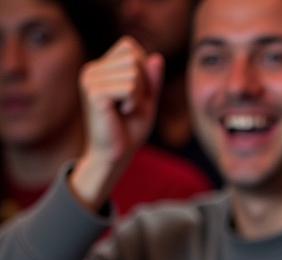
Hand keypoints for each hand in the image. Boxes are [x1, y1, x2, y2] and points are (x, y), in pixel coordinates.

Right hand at [70, 37, 163, 210]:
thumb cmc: (130, 130)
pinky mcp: (94, 92)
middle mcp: (92, 69)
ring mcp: (90, 79)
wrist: (114, 155)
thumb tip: (157, 57)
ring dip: (139, 96)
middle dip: (143, 84)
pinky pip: (129, 87)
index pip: (130, 46)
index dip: (143, 69)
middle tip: (131, 105)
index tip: (135, 94)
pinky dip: (134, 102)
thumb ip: (152, 80)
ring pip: (133, 72)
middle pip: (133, 57)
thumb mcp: (147, 102)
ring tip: (126, 111)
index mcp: (101, 67)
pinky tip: (123, 113)